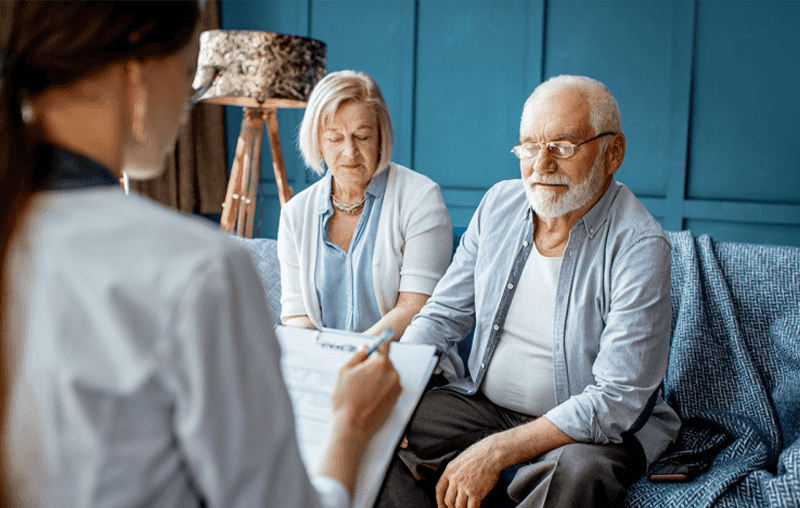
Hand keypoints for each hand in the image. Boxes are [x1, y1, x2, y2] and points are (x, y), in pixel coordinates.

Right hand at [319, 339, 401, 494]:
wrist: (351, 426)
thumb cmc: (344, 399)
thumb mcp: (344, 370)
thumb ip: (358, 355)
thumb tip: (366, 348)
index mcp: (380, 364)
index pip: (385, 345)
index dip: (380, 342)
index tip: (380, 339)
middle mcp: (393, 374)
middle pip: (385, 361)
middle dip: (375, 363)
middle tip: (360, 373)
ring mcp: (396, 387)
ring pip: (387, 374)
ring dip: (378, 376)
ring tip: (362, 388)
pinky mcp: (396, 398)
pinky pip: (389, 386)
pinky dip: (381, 387)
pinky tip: (368, 396)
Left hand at [436, 438, 502, 507]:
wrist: (491, 454)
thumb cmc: (479, 454)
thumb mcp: (460, 459)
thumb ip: (455, 471)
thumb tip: (453, 483)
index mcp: (449, 470)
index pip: (439, 490)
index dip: (439, 501)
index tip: (442, 506)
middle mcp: (455, 479)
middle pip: (448, 500)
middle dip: (451, 507)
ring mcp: (465, 487)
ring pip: (459, 506)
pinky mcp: (475, 493)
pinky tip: (475, 507)